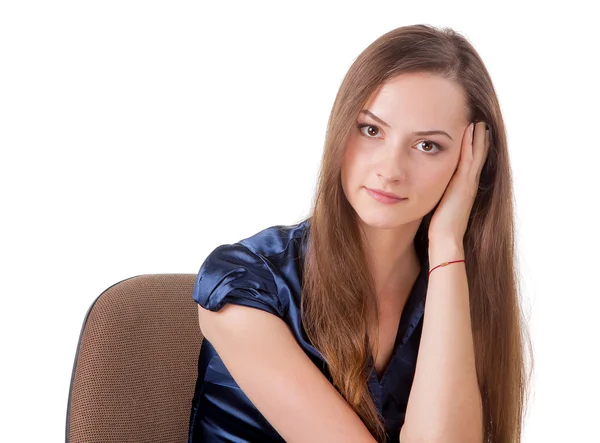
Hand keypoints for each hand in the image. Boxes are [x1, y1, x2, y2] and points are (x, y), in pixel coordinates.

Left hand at [428, 121, 490, 244]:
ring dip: (478, 137)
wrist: (446, 238)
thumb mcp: (441, 206)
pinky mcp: (463, 183)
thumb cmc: (441, 228)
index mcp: (465, 189)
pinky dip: (470, 143)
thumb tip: (428, 189)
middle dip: (480, 140)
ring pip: (477, 154)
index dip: (474, 149)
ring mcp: (468, 183)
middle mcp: (470, 184)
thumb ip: (440, 196)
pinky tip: (470, 129)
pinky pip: (469, 158)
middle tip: (482, 122)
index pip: (472, 164)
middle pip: (478, 156)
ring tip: (479, 121)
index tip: (475, 135)